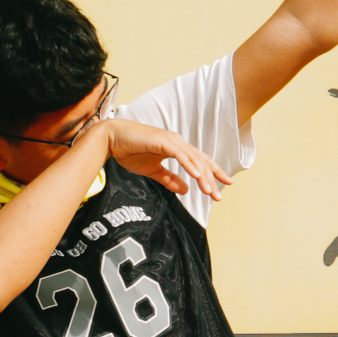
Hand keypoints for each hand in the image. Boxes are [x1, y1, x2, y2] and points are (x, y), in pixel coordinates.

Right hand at [103, 119, 231, 202]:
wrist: (113, 139)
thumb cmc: (131, 151)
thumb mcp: (153, 170)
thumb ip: (169, 179)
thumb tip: (185, 191)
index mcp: (178, 149)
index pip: (200, 162)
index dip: (213, 173)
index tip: (224, 185)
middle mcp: (178, 143)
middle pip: (201, 162)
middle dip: (211, 179)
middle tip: (218, 197)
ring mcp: (171, 140)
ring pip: (193, 159)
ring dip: (202, 176)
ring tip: (209, 191)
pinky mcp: (162, 141)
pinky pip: (179, 154)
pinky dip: (189, 164)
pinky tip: (196, 175)